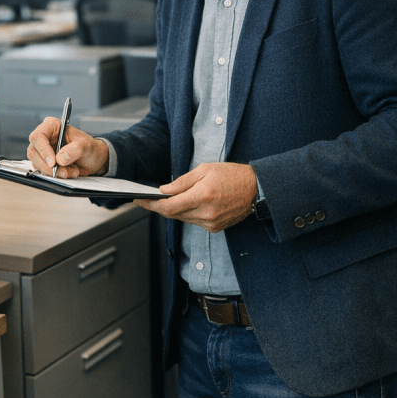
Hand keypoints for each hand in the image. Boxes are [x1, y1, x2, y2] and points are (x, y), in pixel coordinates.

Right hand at [27, 117, 108, 178]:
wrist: (94, 160)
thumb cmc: (90, 148)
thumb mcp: (87, 146)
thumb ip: (75, 149)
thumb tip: (60, 158)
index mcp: (52, 126)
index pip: (38, 136)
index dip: (43, 150)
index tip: (53, 162)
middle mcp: (45, 138)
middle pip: (33, 152)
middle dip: (48, 166)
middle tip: (63, 171)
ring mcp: (43, 151)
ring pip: (37, 164)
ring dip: (54, 172)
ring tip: (71, 171)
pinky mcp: (45, 163)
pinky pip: (44, 172)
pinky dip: (56, 175)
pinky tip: (69, 172)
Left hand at [134, 162, 256, 232]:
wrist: (256, 190)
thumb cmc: (232, 175)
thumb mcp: (205, 170)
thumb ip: (182, 182)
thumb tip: (164, 190)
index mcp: (202, 196)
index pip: (169, 206)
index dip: (151, 204)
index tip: (140, 200)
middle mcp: (206, 213)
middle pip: (173, 214)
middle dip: (158, 207)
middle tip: (146, 199)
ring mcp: (211, 223)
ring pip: (182, 219)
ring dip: (172, 210)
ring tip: (165, 199)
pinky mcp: (215, 228)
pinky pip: (193, 222)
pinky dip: (186, 213)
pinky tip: (186, 204)